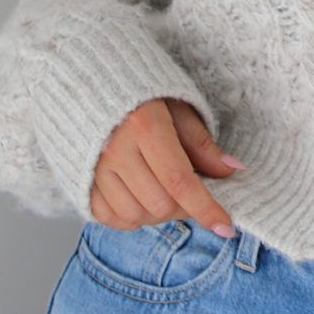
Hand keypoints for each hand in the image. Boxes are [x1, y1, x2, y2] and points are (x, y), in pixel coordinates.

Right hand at [89, 97, 244, 236]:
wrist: (91, 86)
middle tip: (190, 191)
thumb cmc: (143, 95)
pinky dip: (130, 216)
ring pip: (135, 216)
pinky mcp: (80, 181)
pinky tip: (140, 197)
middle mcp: (114, 150)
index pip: (179, 181)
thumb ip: (202, 144)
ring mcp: (93, 168)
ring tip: (164, 190)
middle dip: (185, 207)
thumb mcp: (179, 109)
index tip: (226, 228)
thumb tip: (233, 170)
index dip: (206, 208)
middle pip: (160, 205)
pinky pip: (109, 218)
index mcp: (143, 125)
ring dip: (158, 214)